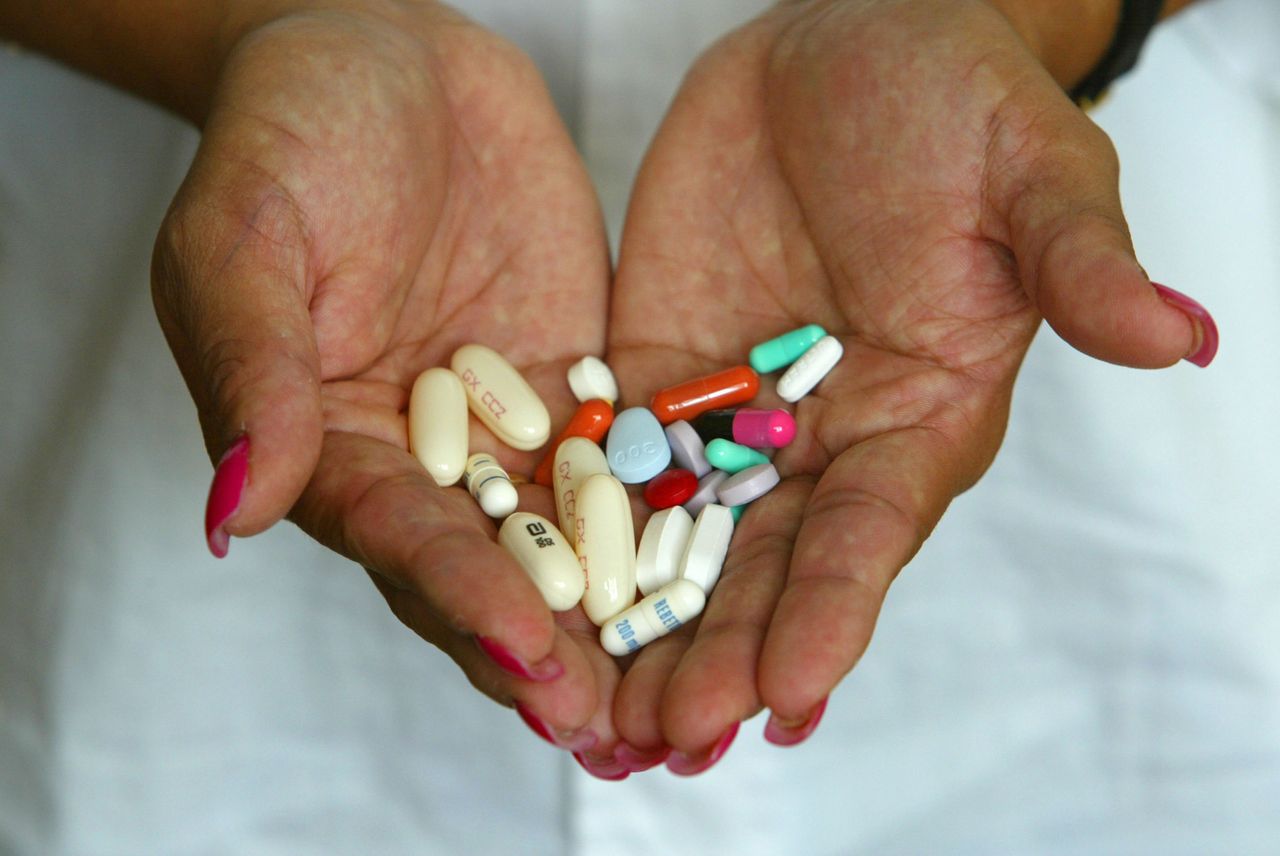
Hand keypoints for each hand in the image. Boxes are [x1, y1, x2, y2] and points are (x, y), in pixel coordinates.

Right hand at [151, 1, 616, 746]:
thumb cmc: (292, 131)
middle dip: (558, 648)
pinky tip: (729, 563)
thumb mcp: (249, 235)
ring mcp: (510, 426)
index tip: (531, 650)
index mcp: (334, 448)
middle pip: (494, 568)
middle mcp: (427, 459)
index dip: (463, 598)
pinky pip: (627, 452)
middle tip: (628, 725)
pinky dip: (669, 510)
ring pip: (571, 534)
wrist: (388, 56)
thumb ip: (251, 369)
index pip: (401, 540)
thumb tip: (233, 515)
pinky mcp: (577, 381)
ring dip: (624, 612)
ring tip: (688, 686)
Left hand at [606, 0, 1214, 765]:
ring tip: (598, 709)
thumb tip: (1180, 337)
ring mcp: (733, 416)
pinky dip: (578, 528)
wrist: (849, 44)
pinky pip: (611, 461)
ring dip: (644, 626)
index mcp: (920, 417)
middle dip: (720, 651)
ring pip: (683, 540)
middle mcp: (826, 441)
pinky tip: (539, 592)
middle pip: (767, 568)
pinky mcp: (657, 372)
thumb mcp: (1026, 169)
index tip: (786, 693)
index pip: (872, 533)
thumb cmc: (956, 99)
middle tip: (666, 732)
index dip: (831, 614)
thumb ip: (1074, 261)